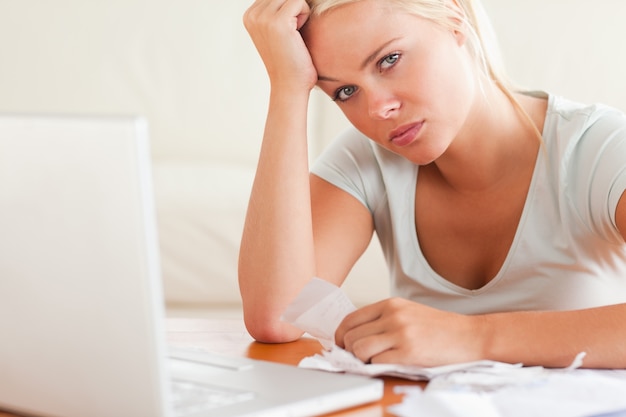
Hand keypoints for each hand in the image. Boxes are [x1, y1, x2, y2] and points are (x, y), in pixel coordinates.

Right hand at [243, 0, 317, 92]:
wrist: (289, 85)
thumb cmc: (289, 61)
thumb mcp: (277, 30)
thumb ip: (277, 10)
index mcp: (249, 15)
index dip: (288, 10)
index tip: (285, 33)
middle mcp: (252, 15)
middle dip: (294, 10)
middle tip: (291, 36)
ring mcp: (263, 18)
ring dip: (300, 13)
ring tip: (293, 35)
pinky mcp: (278, 22)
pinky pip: (300, 1)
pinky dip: (305, 15)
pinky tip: (297, 36)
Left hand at [335, 298, 483, 366]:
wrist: (470, 336)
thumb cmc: (438, 327)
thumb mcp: (408, 312)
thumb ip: (383, 319)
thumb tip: (354, 335)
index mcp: (390, 304)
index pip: (350, 319)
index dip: (340, 335)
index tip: (341, 345)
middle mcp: (392, 316)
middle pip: (350, 336)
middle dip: (349, 351)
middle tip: (359, 357)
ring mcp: (400, 333)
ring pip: (358, 349)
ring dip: (361, 360)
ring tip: (374, 361)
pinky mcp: (408, 352)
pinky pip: (377, 362)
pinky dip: (377, 366)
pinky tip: (388, 364)